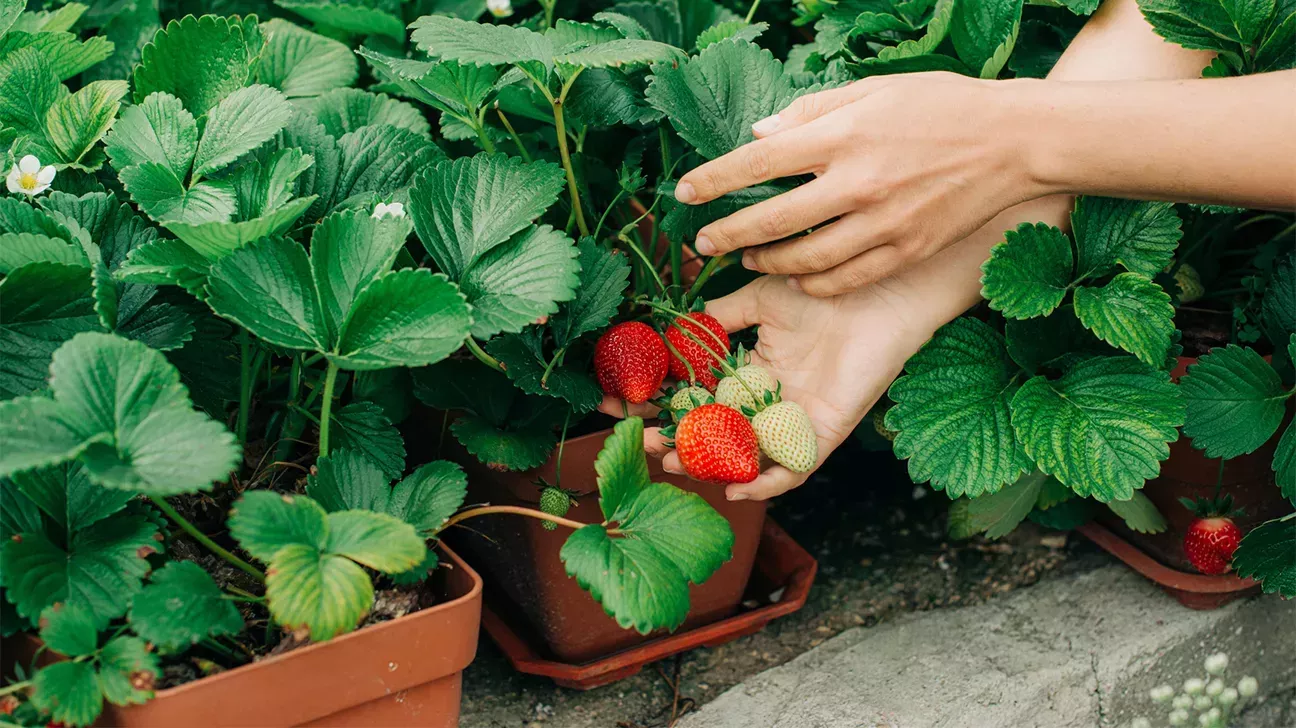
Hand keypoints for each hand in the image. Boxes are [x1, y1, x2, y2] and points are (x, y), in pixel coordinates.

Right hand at [599, 274, 933, 500]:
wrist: (876, 293)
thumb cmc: (821, 288)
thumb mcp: (758, 298)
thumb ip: (719, 317)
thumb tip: (674, 328)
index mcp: (747, 373)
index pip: (691, 396)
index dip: (653, 404)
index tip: (616, 406)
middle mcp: (766, 404)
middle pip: (710, 434)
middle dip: (672, 442)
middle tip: (642, 443)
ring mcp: (793, 422)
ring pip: (744, 457)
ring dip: (708, 467)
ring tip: (675, 464)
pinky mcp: (823, 434)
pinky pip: (793, 470)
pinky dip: (766, 483)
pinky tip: (736, 487)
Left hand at [674, 73, 1040, 296]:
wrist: (1015, 140)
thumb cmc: (940, 106)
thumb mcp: (873, 90)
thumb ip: (811, 113)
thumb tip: (757, 134)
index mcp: (844, 134)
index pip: (758, 162)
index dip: (714, 180)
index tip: (684, 193)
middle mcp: (858, 182)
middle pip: (771, 219)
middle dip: (727, 234)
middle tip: (702, 242)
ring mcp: (883, 222)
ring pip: (805, 259)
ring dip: (767, 263)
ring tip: (749, 259)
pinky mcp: (906, 250)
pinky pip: (845, 279)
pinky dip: (814, 283)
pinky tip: (799, 278)